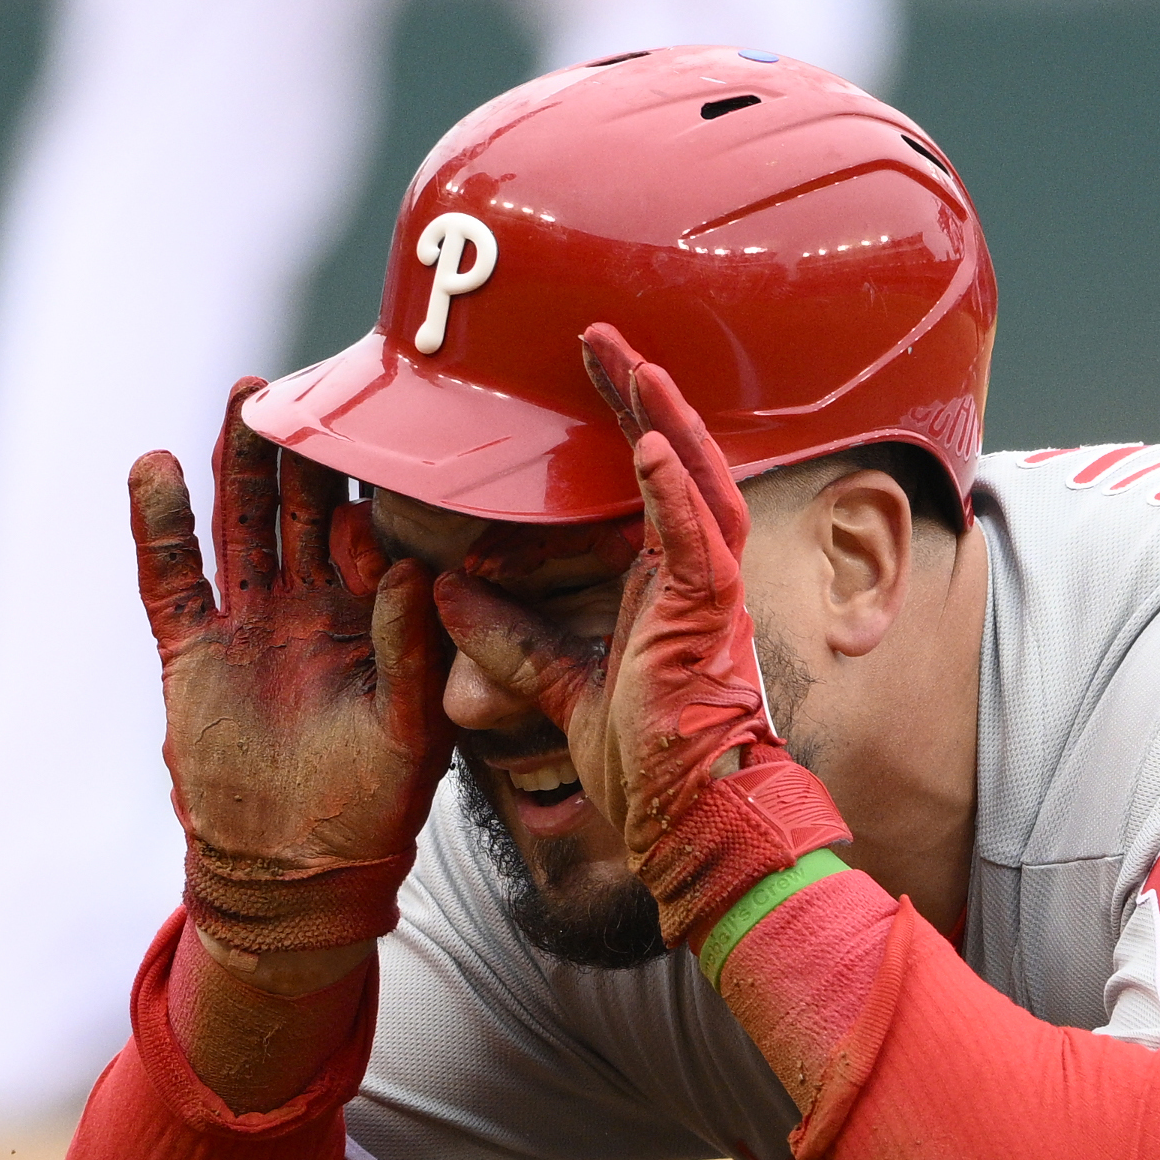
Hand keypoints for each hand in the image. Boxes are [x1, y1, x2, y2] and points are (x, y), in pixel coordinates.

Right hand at [130, 378, 453, 957]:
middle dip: (307, 445)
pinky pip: (171, 575)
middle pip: (307, 505)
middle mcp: (312, 604)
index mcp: (374, 617)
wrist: (292, 872)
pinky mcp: (192, 647)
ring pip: (244, 522)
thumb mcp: (409, 731)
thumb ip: (411, 650)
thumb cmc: (371, 807)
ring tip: (246, 396)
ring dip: (242, 461)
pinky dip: (159, 523)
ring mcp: (250, 621)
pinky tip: (154, 465)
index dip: (378, 481)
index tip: (388, 424)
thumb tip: (419, 567)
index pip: (376, 530)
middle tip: (312, 381)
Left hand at [436, 327, 844, 948]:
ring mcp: (710, 594)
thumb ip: (510, 643)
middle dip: (641, 396)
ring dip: (664, 420)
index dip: (622, 423)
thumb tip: (448, 596)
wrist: (693, 824)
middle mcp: (696, 579)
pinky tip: (650, 444)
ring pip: (697, 483)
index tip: (588, 368)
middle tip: (600, 335)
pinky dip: (674, 491)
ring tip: (630, 361)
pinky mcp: (711, 620)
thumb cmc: (651, 768)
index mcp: (668, 588)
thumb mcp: (559, 691)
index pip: (647, 484)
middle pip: (677, 461)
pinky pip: (698, 540)